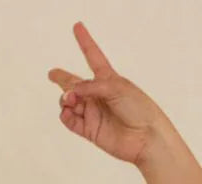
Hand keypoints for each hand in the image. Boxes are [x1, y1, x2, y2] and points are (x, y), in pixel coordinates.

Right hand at [47, 21, 165, 165]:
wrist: (148, 138)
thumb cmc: (140, 110)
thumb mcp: (117, 88)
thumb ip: (92, 86)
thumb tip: (73, 92)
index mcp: (108, 80)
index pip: (93, 57)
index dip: (85, 42)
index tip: (78, 27)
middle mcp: (99, 95)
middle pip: (74, 83)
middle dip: (62, 79)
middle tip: (53, 75)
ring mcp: (93, 113)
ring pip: (69, 101)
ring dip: (65, 98)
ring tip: (71, 99)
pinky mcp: (90, 130)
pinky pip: (70, 120)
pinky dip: (65, 115)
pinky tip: (68, 111)